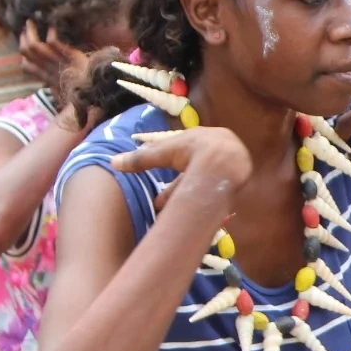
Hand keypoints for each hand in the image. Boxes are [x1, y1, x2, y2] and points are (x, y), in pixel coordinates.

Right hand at [18, 22, 89, 103]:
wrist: (99, 89)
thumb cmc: (84, 91)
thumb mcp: (65, 91)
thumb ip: (56, 86)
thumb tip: (50, 84)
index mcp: (48, 78)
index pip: (27, 66)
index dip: (24, 55)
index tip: (25, 45)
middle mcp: (49, 69)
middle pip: (27, 52)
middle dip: (23, 39)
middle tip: (25, 28)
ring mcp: (58, 62)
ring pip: (35, 45)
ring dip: (31, 31)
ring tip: (31, 21)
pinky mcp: (69, 55)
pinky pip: (53, 42)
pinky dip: (51, 33)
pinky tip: (53, 26)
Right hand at [116, 124, 251, 214]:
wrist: (226, 161)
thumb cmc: (193, 152)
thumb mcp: (163, 154)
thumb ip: (140, 159)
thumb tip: (113, 162)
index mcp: (201, 137)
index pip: (181, 151)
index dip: (169, 164)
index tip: (161, 178)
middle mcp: (216, 148)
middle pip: (192, 169)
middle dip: (175, 187)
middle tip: (161, 202)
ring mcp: (229, 163)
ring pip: (204, 181)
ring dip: (186, 196)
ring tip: (172, 210)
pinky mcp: (237, 179)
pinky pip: (216, 190)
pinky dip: (205, 199)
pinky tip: (198, 213)